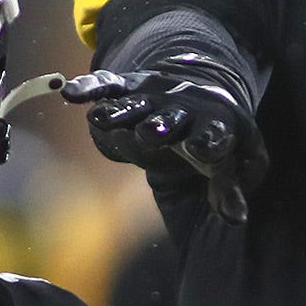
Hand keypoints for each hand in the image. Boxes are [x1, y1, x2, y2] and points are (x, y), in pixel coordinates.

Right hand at [63, 60, 265, 222]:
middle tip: (150, 133)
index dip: (208, 141)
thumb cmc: (219, 139)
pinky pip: (108, 86)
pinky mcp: (130, 88)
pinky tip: (70, 92)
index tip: (201, 149)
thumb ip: (231, 191)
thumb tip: (235, 219)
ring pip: (135, 106)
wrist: (201, 95)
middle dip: (159, 126)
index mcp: (214, 126)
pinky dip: (90, 88)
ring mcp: (154, 99)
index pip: (213, 134)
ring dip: (119, 112)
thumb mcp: (235, 163)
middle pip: (170, 119)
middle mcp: (181, 110)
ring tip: (98, 119)